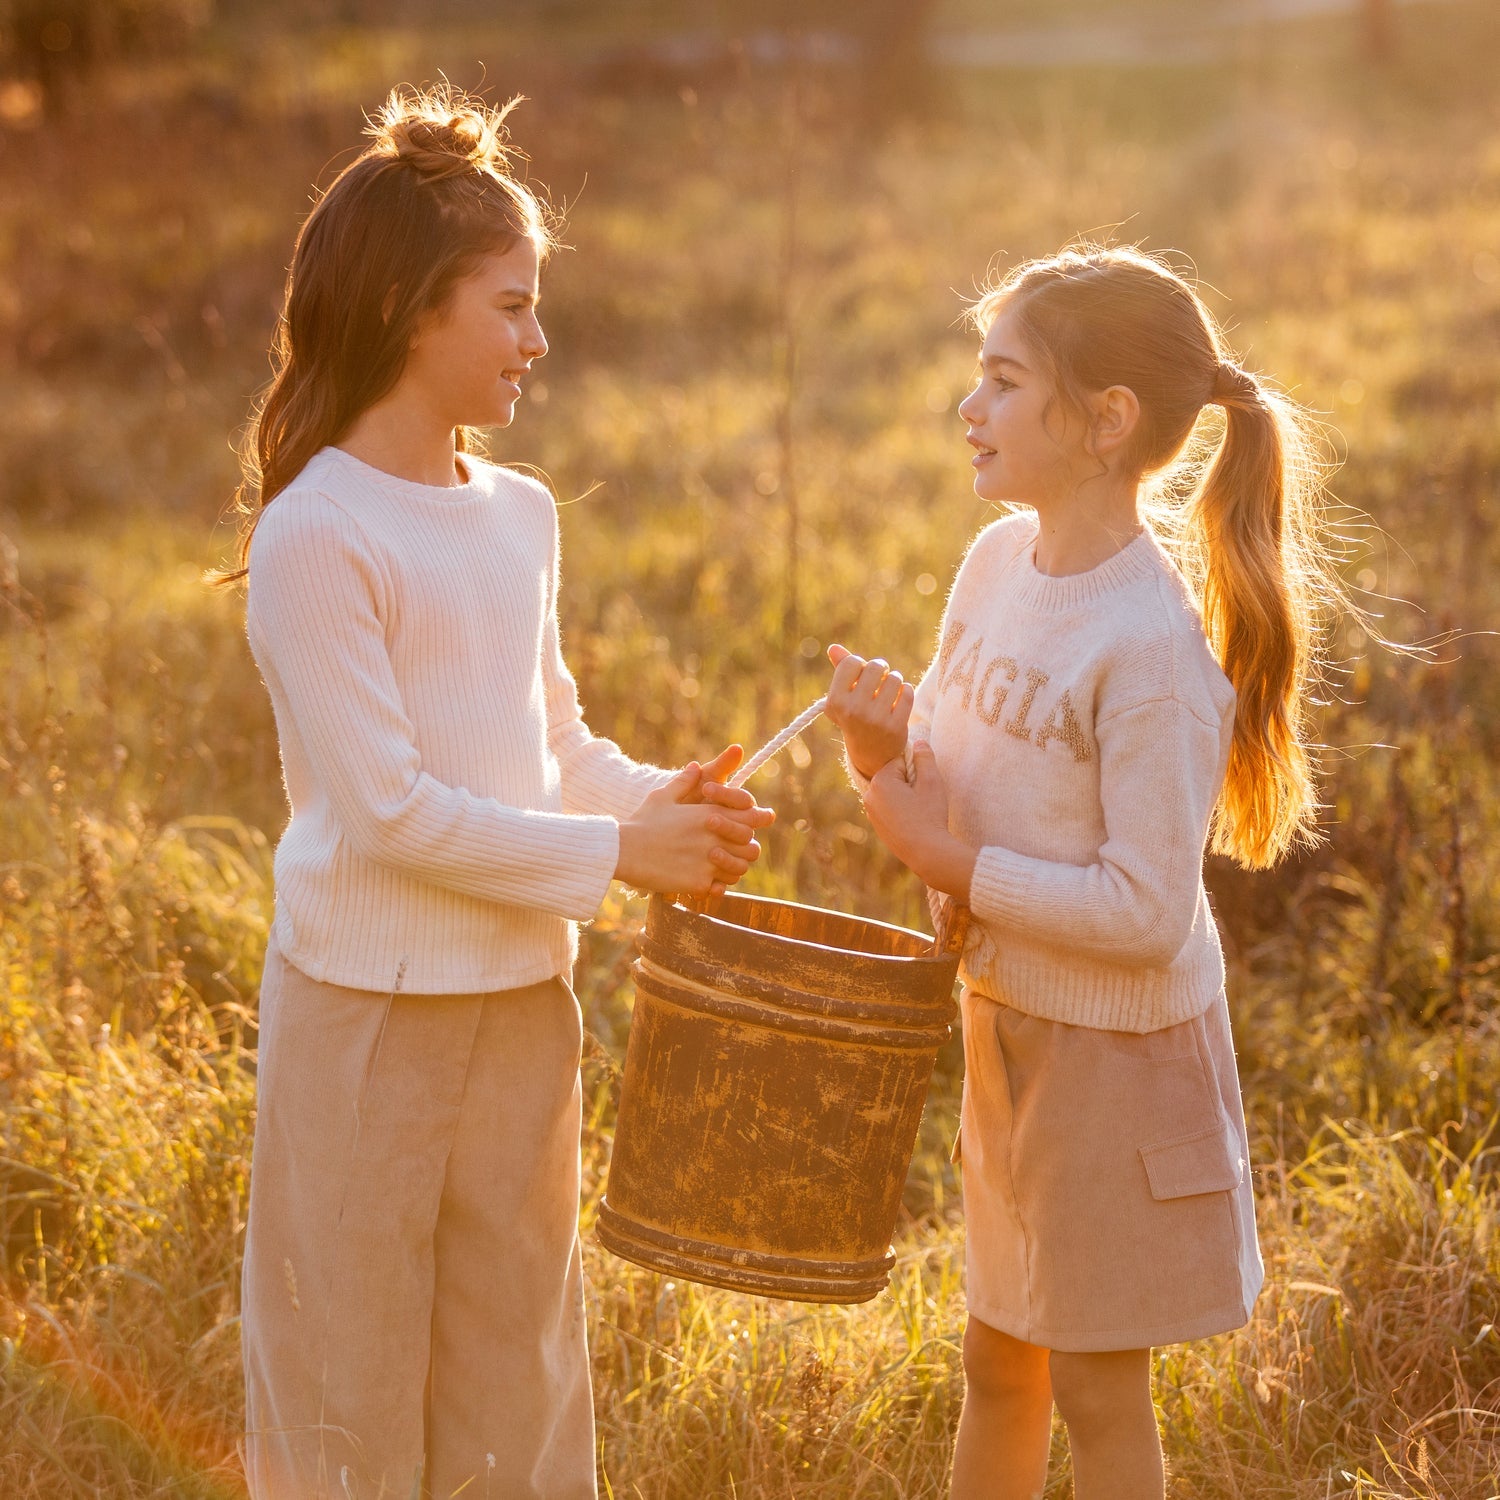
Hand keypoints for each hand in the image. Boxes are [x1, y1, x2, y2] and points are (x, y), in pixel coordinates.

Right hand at [616, 754, 774, 898]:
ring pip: (740, 869)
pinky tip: (709, 882)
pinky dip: (718, 886)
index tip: (759, 821)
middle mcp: (713, 838)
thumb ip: (684, 782)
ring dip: (735, 867)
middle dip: (747, 848)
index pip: (750, 817)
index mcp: (708, 814)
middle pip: (750, 846)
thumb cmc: (642, 821)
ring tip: (724, 867)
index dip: (758, 819)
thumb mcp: (662, 796)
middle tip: (738, 849)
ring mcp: (707, 862)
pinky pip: (721, 887)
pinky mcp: (698, 883)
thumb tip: (696, 767)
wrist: (623, 851)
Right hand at [824, 644, 914, 779]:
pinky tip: (899, 701)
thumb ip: (840, 670)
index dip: (861, 664)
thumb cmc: (856, 716)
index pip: (852, 662)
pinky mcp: (895, 727)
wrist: (871, 753)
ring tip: (890, 691)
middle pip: (876, 666)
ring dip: (895, 681)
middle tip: (881, 679)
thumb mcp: (843, 696)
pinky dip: (905, 692)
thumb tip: (833, 647)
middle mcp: (852, 710)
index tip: (863, 675)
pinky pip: (907, 692)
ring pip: (895, 678)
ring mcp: (874, 719)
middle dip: (882, 669)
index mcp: (835, 701)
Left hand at [863, 741, 975, 901]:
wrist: (926, 852)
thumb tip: (918, 741)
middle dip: (909, 782)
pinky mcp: (876, 825)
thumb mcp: (932, 781)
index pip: (900, 761)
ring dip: (905, 796)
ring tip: (919, 811)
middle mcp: (869, 794)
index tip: (925, 785)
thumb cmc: (930, 815)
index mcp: (880, 781)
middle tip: (923, 799)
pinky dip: (901, 810)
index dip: (917, 770)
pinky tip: (913, 822)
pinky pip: (889, 808)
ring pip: (892, 792)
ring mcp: (870, 812)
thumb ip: (925, 757)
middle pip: (894, 776)